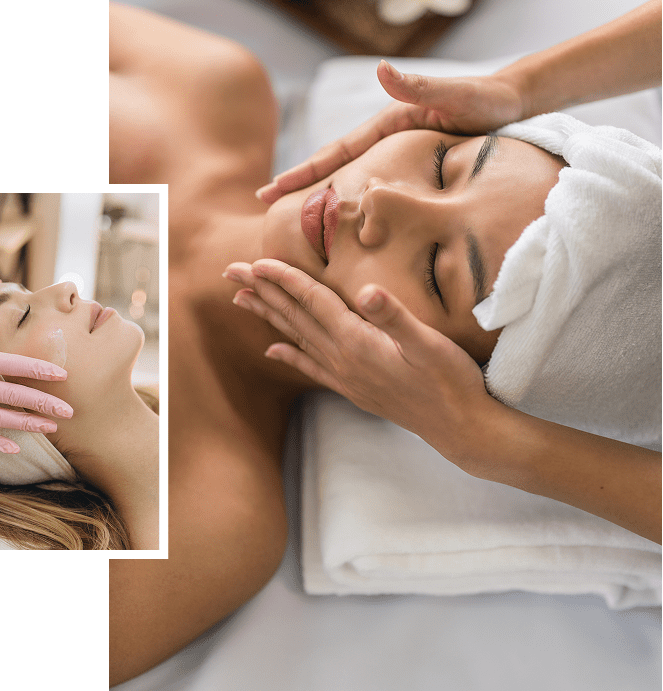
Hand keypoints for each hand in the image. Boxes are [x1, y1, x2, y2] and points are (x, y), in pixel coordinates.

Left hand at [224, 259, 489, 456]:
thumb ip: (396, 317)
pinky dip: (289, 356)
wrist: (460, 428)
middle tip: (230, 272)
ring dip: (269, 317)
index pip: (312, 301)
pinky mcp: (352, 388)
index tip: (256, 262)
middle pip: (293, 317)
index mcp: (357, 341)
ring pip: (295, 338)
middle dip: (262, 292)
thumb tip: (369, 291)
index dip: (284, 278)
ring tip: (241, 300)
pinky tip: (272, 352)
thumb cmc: (450, 382)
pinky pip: (310, 368)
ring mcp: (344, 376)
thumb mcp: (430, 344)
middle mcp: (342, 359)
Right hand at [257, 60, 524, 203]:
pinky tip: (340, 214)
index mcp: (386, 126)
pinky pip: (369, 184)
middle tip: (262, 203)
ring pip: (347, 176)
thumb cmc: (488, 102)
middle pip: (331, 164)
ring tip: (291, 212)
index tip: (272, 190)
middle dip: (297, 183)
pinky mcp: (407, 166)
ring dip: (318, 192)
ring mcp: (393, 152)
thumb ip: (418, 86)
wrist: (513, 104)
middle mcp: (383, 139)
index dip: (303, 172)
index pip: (336, 152)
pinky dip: (348, 197)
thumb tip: (381, 69)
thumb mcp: (455, 94)